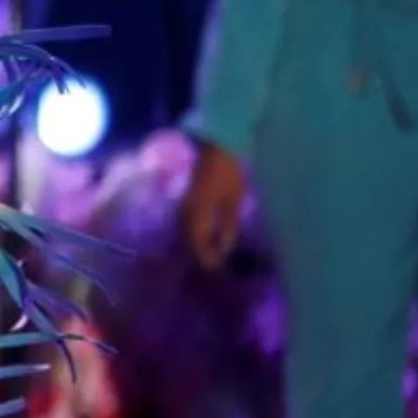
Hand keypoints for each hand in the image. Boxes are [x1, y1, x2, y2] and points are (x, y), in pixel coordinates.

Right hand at [179, 140, 247, 270]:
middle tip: (214, 264)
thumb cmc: (229, 173)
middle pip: (189, 240)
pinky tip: (206, 235)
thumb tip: (225, 250)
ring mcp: (184, 205)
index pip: (197, 244)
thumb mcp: (233, 201)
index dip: (206, 258)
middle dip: (200, 253)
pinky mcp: (187, 200)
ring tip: (210, 252)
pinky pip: (188, 223)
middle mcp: (185, 212)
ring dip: (197, 244)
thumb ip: (227, 227)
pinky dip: (196, 233)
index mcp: (196, 215)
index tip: (216, 269)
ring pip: (187, 233)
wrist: (218, 147)